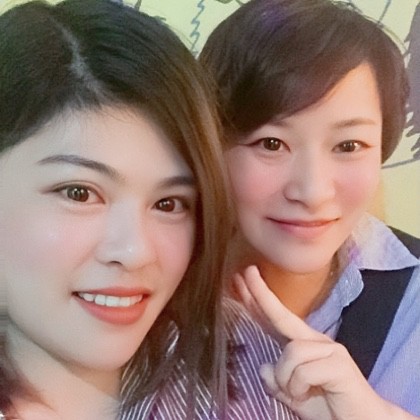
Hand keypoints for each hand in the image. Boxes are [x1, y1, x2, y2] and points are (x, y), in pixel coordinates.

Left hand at [235, 265, 418, 419]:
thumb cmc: (329, 406)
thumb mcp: (293, 394)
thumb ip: (277, 382)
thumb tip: (264, 367)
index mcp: (303, 346)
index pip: (276, 319)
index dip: (258, 301)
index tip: (242, 280)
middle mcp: (316, 341)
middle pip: (283, 315)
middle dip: (262, 294)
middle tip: (247, 272)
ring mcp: (330, 349)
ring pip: (291, 351)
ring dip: (286, 379)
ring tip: (296, 394)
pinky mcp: (340, 363)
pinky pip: (303, 370)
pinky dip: (297, 387)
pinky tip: (307, 395)